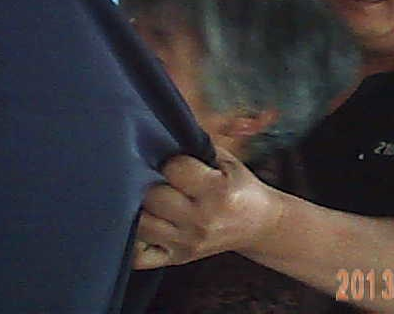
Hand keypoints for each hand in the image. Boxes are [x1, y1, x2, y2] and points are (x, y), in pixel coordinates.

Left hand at [132, 146, 282, 269]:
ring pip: (141, 226)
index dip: (171, 161)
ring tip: (151, 201)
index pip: (174, 169)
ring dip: (141, 210)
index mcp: (217, 191)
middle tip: (160, 180)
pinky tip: (143, 225)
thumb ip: (198, 147)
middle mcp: (201, 220)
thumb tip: (163, 134)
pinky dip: (134, 242)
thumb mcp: (228, 162)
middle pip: (153, 197)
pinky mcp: (178, 259)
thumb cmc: (240, 188)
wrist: (259, 224)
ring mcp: (187, 243)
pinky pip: (140, 258)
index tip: (176, 162)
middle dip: (153, 184)